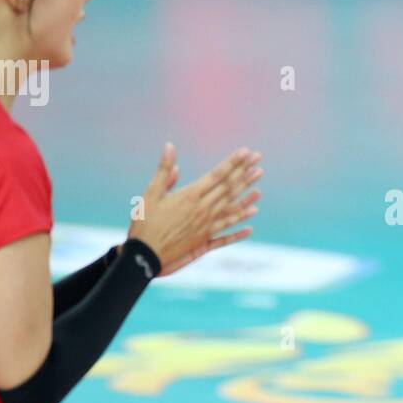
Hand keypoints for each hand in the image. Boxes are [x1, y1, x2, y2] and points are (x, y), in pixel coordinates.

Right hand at [127, 143, 261, 276]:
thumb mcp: (151, 193)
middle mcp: (203, 210)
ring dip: (247, 193)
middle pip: (229, 188)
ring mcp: (206, 226)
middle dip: (244, 172)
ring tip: (259, 181)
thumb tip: (169, 146)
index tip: (246, 152)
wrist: (144, 255)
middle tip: (258, 159)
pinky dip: (241, 224)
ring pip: (232, 207)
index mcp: (190, 195)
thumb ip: (164, 171)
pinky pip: (228, 232)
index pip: (217, 175)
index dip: (233, 163)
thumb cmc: (144, 222)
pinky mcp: (205, 241)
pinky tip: (252, 215)